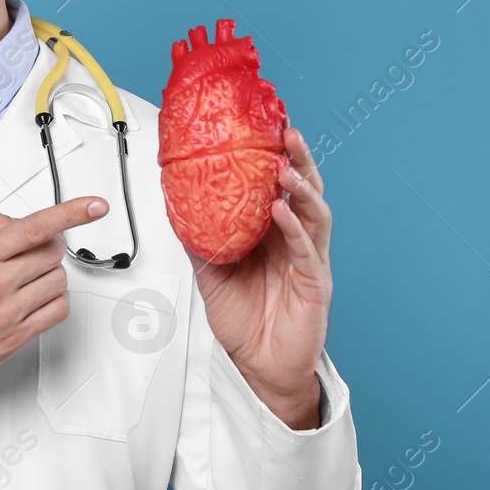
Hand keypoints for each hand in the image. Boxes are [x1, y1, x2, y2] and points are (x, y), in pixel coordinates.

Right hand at [0, 196, 106, 398]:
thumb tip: (13, 219)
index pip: (34, 227)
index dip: (70, 212)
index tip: (94, 206)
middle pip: (51, 252)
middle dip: (47, 245)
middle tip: (29, 251)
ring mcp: (8, 313)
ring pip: (58, 280)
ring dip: (49, 272)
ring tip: (25, 276)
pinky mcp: (16, 337)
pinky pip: (57, 311)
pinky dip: (54, 298)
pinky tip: (35, 296)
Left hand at [184, 126, 332, 428]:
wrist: (259, 367)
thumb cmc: (244, 321)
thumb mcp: (211, 272)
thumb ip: (199, 238)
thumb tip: (175, 204)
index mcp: (273, 232)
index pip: (278, 184)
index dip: (276, 154)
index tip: (267, 123)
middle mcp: (295, 239)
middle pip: (303, 188)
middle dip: (297, 158)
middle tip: (286, 130)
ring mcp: (308, 259)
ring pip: (312, 212)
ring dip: (300, 186)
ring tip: (284, 166)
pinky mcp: (315, 282)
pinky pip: (306, 249)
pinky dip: (294, 228)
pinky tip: (281, 212)